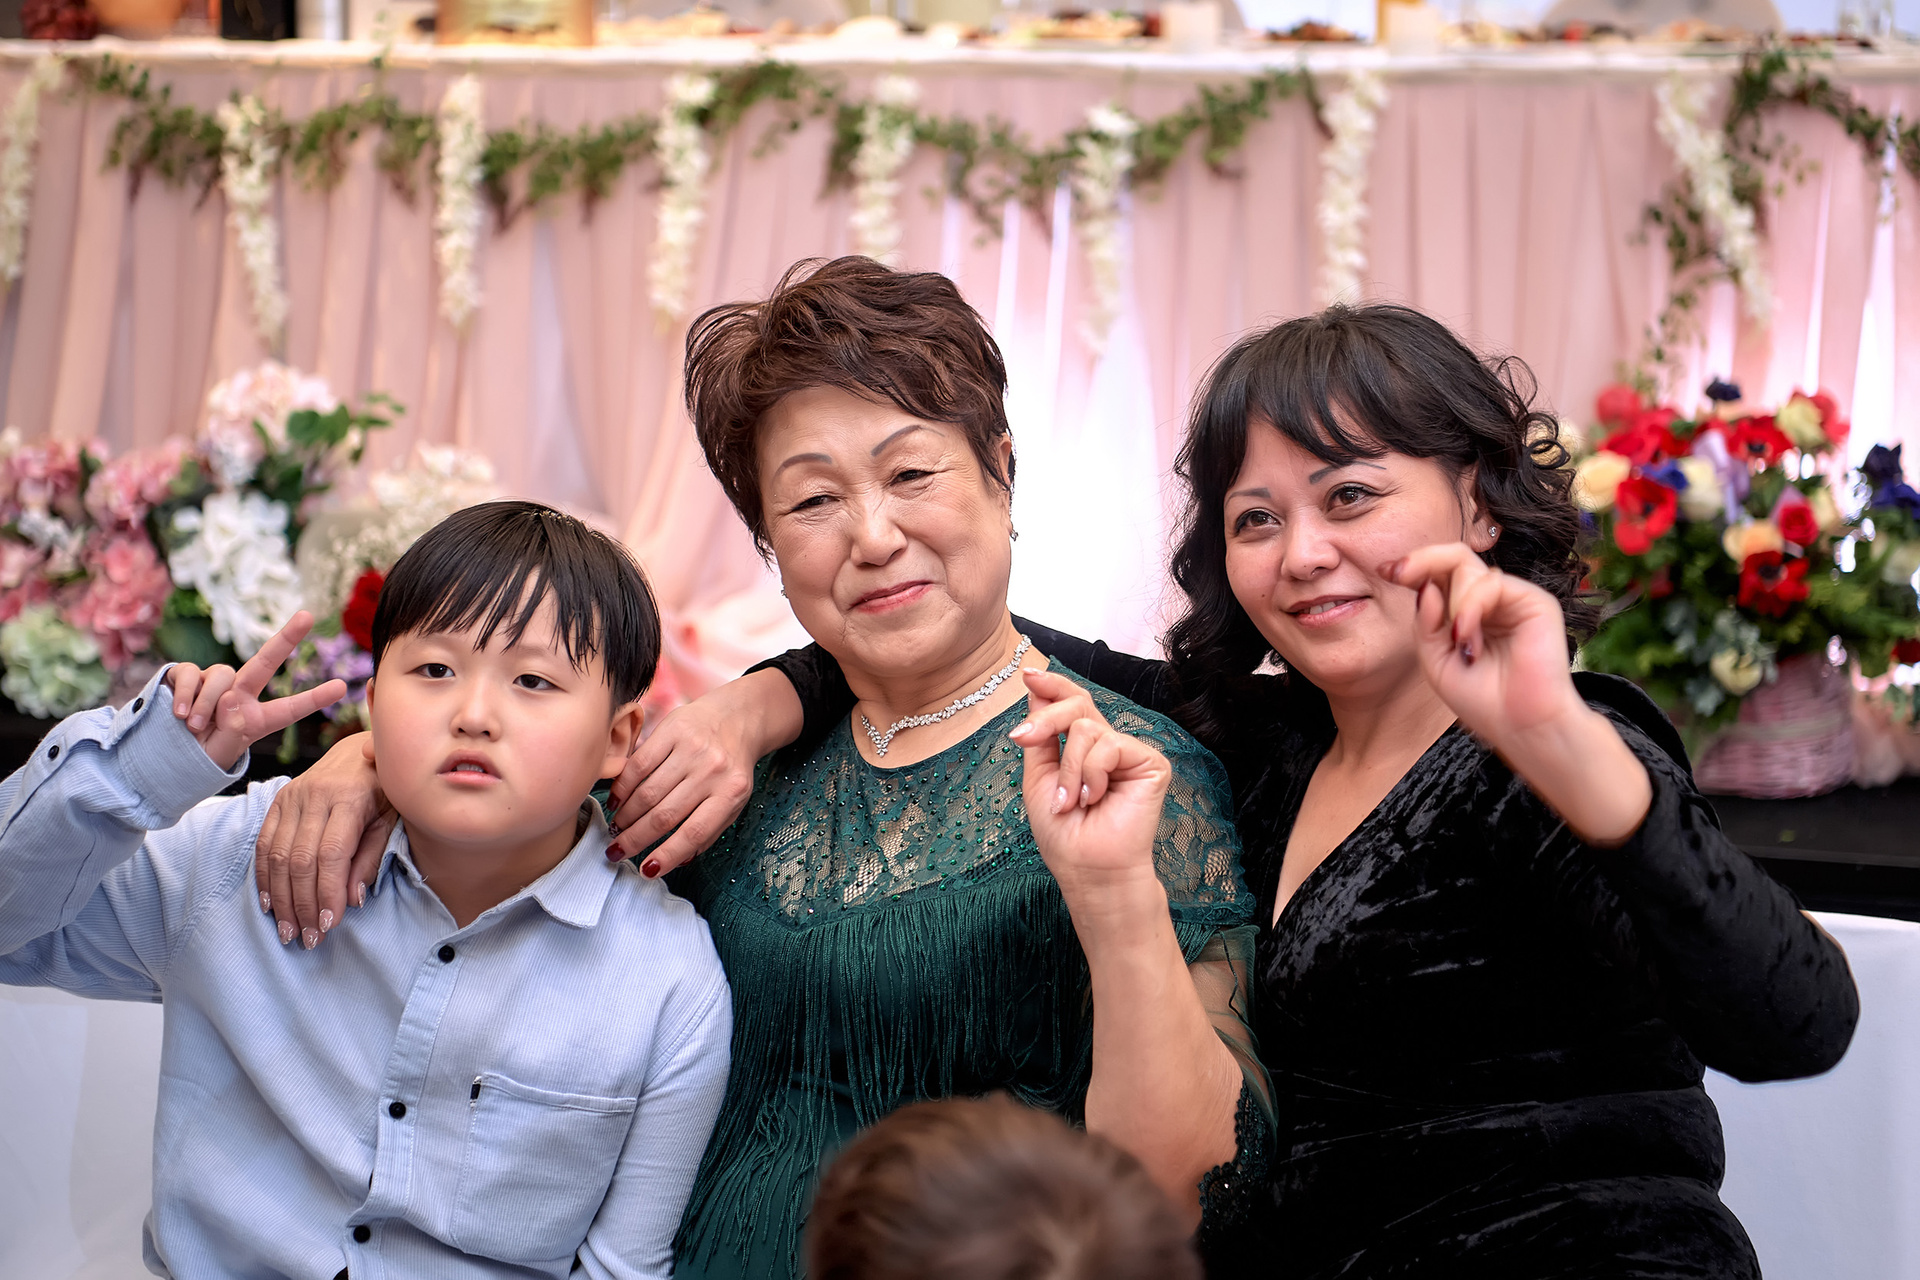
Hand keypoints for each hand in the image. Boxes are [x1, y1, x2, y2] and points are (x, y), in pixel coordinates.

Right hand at [165, 612, 346, 772]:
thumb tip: (229, 700)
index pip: (288, 709)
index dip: (314, 699)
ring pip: (221, 675)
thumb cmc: (199, 756)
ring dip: (206, 704)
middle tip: (307, 615)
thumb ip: (229, 731)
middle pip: (264, 661)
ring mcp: (213, 682)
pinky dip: (185, 694)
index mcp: (256, 718)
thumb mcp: (221, 753)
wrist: (165, 756)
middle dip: (287, 637)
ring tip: (194, 726)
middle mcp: (239, 694)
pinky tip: (179, 714)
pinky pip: (189, 673)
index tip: (342, 687)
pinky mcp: (187, 676)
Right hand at [254, 731, 394, 948]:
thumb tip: (352, 899)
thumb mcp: (390, 820)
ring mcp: (292, 796)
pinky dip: (265, 877)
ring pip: (278, 856)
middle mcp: (316, 795)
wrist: (360, 751)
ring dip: (282, 899)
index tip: (329, 925)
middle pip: (300, 859)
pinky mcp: (278, 801)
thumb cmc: (384, 790)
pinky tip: (270, 904)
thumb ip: (371, 857)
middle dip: (303, 904)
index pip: (331, 854)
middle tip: (309, 938)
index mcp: (350, 797)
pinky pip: (264, 844)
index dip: (327, 892)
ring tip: (289, 931)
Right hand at [605, 668, 798, 873]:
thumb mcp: (733, 801)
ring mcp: (692, 749)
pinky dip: (622, 786)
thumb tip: (675, 860)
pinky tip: (615, 801)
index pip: (694, 832)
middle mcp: (712, 770)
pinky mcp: (673, 729)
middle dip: (635, 839)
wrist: (738, 717)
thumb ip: (709, 831)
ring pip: (648, 792)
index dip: (667, 854)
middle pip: (665, 815)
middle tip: (616, 851)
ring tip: (615, 829)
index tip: (645, 871)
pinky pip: (639, 764)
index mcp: (731, 793)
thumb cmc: (731, 768)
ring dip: (626, 816)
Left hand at [1008, 668, 1170, 900]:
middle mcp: (1108, 746)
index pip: (1072, 704)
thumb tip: (1036, 690)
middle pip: (1077, 703)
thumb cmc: (1065, 834)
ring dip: (1068, 769)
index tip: (1029, 675)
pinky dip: (1090, 774)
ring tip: (1071, 802)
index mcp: (1084, 749)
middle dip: (1046, 718)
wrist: (1088, 868)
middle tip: (1023, 737)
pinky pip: (1108, 745)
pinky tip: (1094, 798)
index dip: (1052, 686)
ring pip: (1085, 727)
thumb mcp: (1039, 778)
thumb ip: (1040, 736)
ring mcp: (1129, 753)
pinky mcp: (1150, 762)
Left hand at [1383, 543, 1586, 750]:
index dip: (1412, 567)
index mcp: (1464, 610)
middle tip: (1398, 573)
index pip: (1438, 574)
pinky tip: (1468, 638)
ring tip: (1458, 642)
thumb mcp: (1435, 660)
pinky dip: (1470, 608)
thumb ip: (1426, 623)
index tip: (1385, 572)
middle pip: (1453, 557)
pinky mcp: (1534, 601)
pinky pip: (1490, 584)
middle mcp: (1488, 599)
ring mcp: (1511, 598)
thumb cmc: (1481, 699)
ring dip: (1451, 604)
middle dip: (1421, 560)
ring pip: (1467, 568)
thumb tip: (1426, 587)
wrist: (1519, 727)